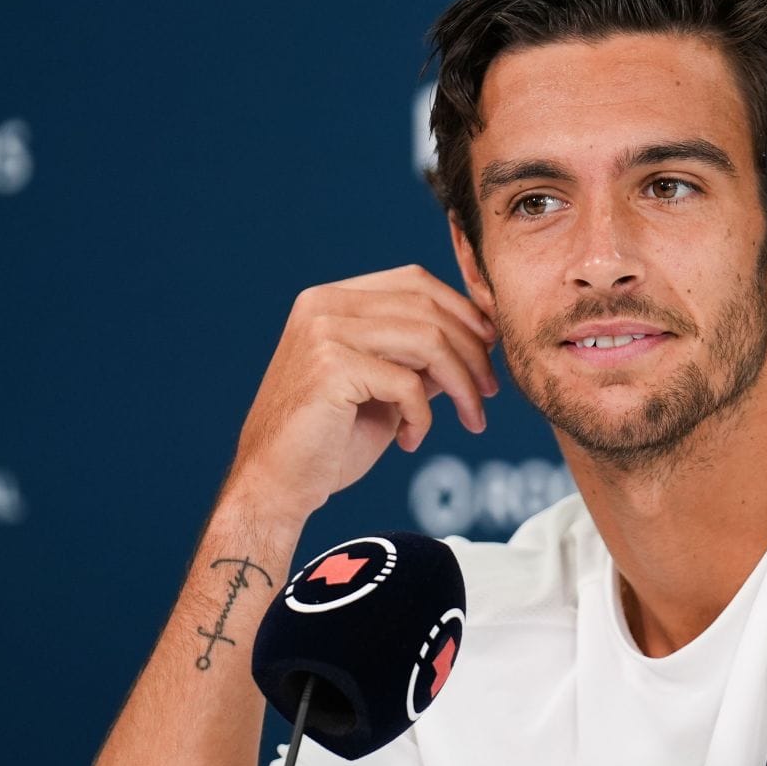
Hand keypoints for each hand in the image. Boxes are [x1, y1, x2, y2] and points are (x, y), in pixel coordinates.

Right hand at [225, 264, 498, 522]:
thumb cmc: (328, 441)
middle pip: (427, 307)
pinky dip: (423, 416)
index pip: (415, 281)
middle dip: (473, 350)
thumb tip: (477, 341)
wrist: (275, 484)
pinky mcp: (330, 367)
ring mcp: (324, 331)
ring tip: (472, 419)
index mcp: (332, 299)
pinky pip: (407, 383)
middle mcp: (324, 304)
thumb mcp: (384, 387)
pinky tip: (411, 439)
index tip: (490, 348)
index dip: (462, 311)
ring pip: (427, 339)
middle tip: (491, 392)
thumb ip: (418, 358)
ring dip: (462, 384)